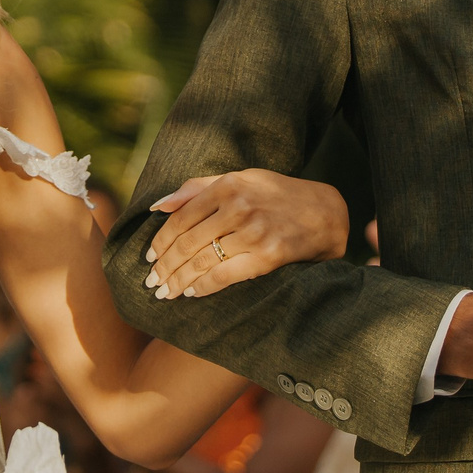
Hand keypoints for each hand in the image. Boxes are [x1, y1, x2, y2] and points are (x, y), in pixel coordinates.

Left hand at [144, 171, 348, 298]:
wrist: (324, 212)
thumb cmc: (276, 194)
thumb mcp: (240, 179)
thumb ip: (197, 188)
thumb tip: (157, 206)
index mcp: (228, 186)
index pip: (180, 218)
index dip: (160, 241)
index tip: (149, 257)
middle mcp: (238, 208)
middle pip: (187, 243)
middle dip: (164, 266)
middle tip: (151, 281)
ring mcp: (253, 233)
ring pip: (201, 262)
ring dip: (178, 281)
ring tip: (164, 292)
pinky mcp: (267, 257)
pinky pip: (224, 277)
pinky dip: (203, 287)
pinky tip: (191, 293)